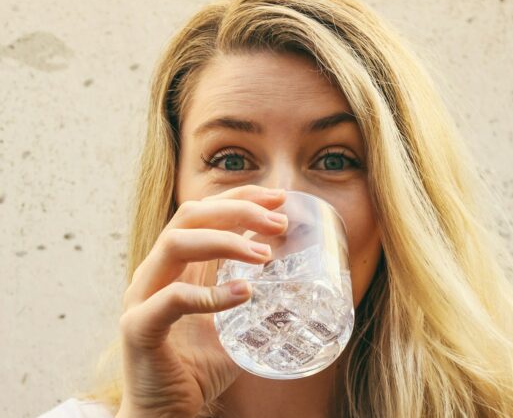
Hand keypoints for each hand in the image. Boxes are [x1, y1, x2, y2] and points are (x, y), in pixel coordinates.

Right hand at [116, 185, 287, 417]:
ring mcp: (142, 296)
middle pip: (189, 216)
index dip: (239, 197)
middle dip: (237, 210)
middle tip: (278, 223)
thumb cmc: (198, 364)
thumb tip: (291, 275)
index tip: (278, 198)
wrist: (165, 411)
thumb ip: (248, 292)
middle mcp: (155, 271)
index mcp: (175, 264)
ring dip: (225, 242)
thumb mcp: (231, 320)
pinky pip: (172, 299)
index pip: (203, 212)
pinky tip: (243, 294)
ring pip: (176, 244)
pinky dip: (209, 294)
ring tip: (266, 255)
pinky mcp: (138, 327)